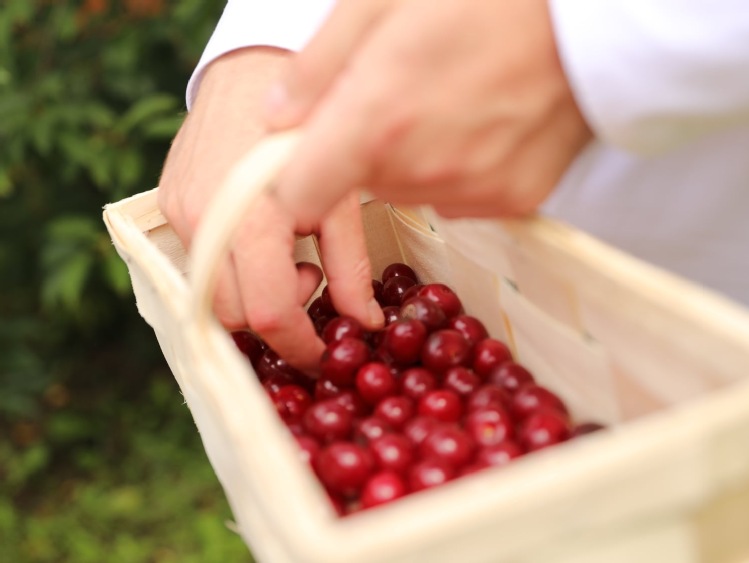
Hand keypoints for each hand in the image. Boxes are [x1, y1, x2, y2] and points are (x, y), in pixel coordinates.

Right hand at [158, 47, 382, 370]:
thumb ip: (350, 269)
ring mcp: (179, 215)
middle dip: (276, 321)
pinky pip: (198, 264)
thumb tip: (364, 324)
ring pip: (211, 296)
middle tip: (310, 285)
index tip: (324, 354)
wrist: (254, 72)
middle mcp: (206, 222)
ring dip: (253, 297)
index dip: (300, 346)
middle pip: (234, 316)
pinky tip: (259, 243)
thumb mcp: (343, 199)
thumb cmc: (311, 132)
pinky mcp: (168, 206)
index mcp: (255, 219)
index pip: (268, 312)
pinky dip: (232, 272)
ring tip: (287, 259)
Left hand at [266, 0, 591, 222]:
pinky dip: (457, 168)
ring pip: (408, 191)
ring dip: (410, 158)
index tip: (301, 151)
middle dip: (359, 148)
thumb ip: (317, 65)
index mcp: (377, 119)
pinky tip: (482, 121)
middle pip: (356, 188)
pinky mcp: (513, 200)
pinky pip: (458, 195)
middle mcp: (421, 170)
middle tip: (396, 91)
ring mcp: (472, 190)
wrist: (596, 14)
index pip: (297, 195)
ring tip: (447, 99)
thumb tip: (277, 116)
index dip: (290, 177)